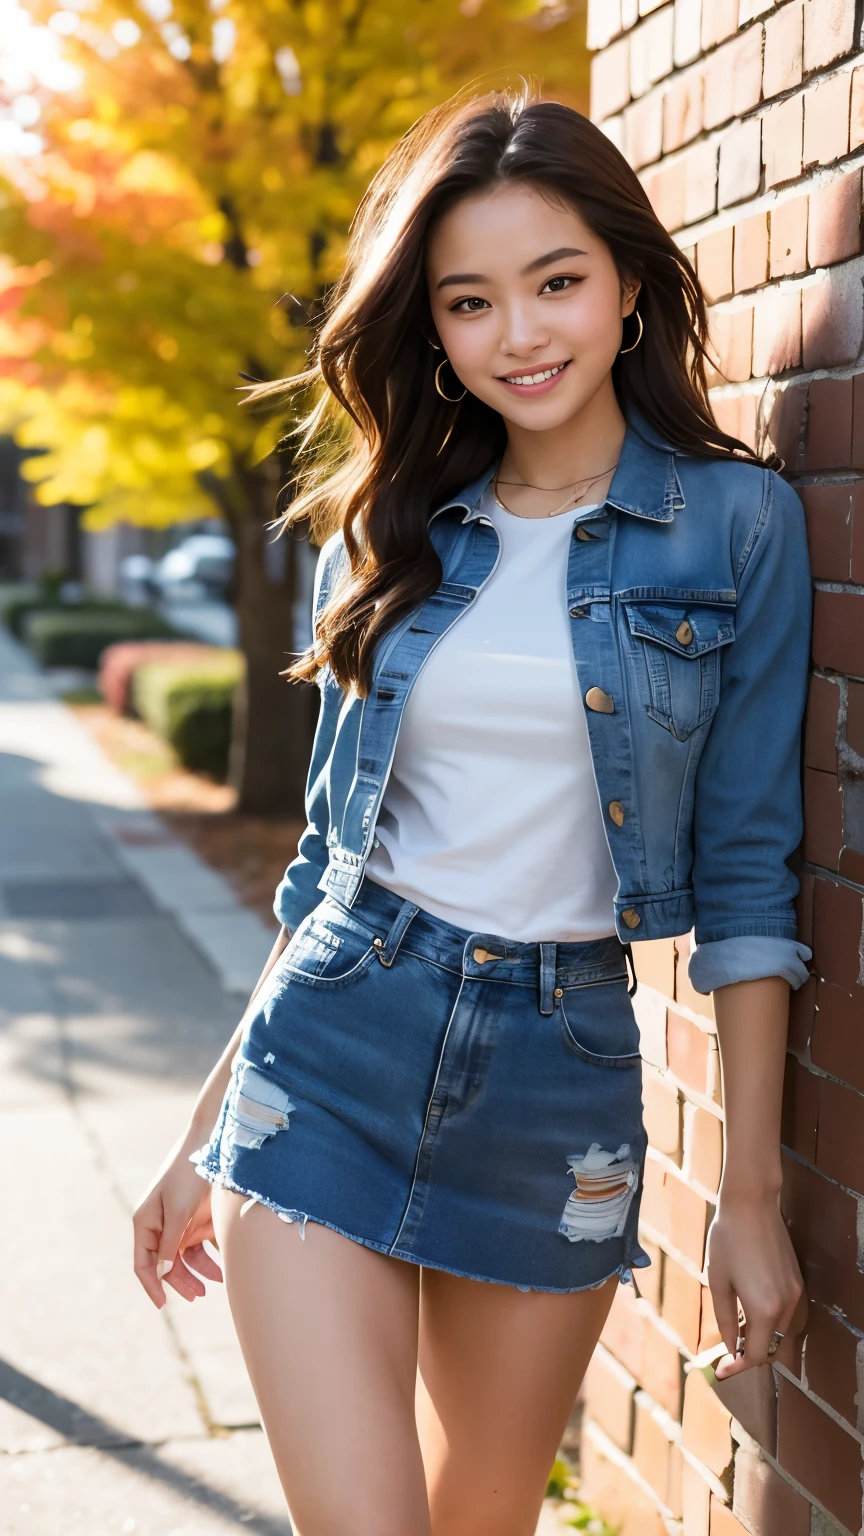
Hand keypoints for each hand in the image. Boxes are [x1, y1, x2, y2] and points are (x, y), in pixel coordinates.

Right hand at [133, 1138, 222, 1308]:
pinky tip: (222, 1270)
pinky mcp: (194, 1220)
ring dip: (198, 1273)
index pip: (143, 1264)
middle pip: (165, 1265)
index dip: (151, 1286)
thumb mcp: (179, 1210)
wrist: (212, 1145)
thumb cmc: (188, 1175)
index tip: (163, 1305)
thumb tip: (161, 1272)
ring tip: (215, 1283)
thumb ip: (170, 1242)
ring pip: (184, 1259)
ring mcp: (177, 1224)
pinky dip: (209, 1260)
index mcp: (146, 1223)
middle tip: (198, 1296)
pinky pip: (199, 1247)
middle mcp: (159, 1226)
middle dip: (180, 1282)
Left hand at [708, 1192, 806, 1378]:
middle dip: (752, 1357)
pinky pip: (790, 1318)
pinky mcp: (798, 1283)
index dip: (737, 1367)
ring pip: (786, 1336)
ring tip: (738, 1332)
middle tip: (727, 1354)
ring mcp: (797, 1295)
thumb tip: (730, 1348)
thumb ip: (724, 1319)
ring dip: (765, 1341)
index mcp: (765, 1310)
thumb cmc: (727, 1240)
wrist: (751, 1205)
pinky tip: (752, 1315)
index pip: (756, 1355)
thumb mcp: (718, 1282)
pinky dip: (774, 1326)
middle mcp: (787, 1307)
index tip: (720, 1371)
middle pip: (775, 1350)